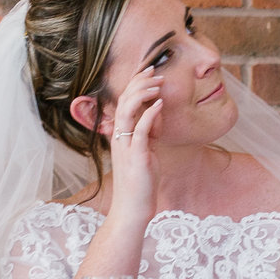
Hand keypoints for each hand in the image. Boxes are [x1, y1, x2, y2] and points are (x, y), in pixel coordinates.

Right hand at [101, 72, 164, 221]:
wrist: (133, 209)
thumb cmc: (140, 183)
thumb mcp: (145, 152)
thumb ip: (148, 133)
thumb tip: (156, 115)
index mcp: (120, 135)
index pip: (124, 102)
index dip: (135, 84)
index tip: (148, 70)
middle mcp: (119, 138)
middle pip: (123, 100)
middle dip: (139, 82)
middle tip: (155, 69)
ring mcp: (126, 146)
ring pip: (128, 111)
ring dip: (142, 93)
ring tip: (158, 83)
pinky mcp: (137, 156)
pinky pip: (141, 130)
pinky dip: (150, 114)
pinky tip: (159, 103)